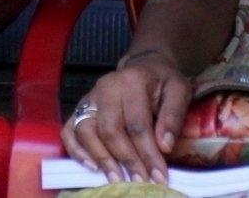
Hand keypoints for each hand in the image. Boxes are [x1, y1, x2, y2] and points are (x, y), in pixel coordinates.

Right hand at [62, 50, 192, 185]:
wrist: (145, 65)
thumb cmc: (162, 81)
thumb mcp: (179, 90)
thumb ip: (173, 115)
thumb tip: (164, 146)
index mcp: (132, 81)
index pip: (138, 124)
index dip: (148, 153)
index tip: (159, 176)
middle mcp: (106, 87)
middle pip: (110, 130)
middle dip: (126, 160)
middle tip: (140, 182)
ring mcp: (90, 97)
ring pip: (86, 131)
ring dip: (101, 158)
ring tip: (117, 179)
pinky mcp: (81, 107)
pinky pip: (69, 130)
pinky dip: (76, 150)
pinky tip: (92, 167)